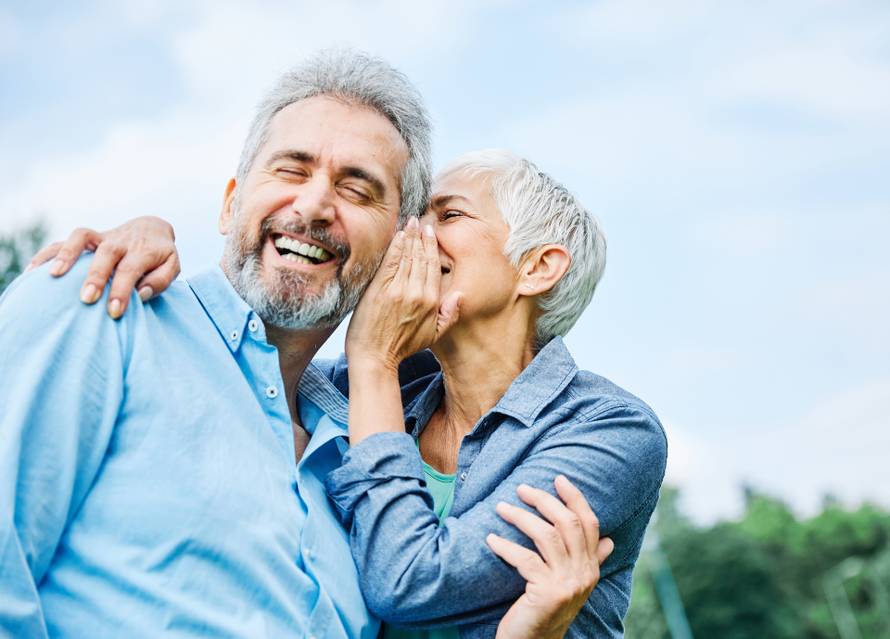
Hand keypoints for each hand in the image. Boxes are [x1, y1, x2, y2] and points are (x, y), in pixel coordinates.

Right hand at [27, 216, 179, 318]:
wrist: (150, 229)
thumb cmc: (160, 257)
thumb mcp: (171, 267)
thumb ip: (160, 281)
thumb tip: (140, 293)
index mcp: (143, 250)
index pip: (131, 270)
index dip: (122, 290)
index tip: (114, 311)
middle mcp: (120, 241)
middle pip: (106, 254)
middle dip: (95, 276)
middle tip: (86, 299)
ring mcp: (101, 236)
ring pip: (81, 238)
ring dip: (67, 254)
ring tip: (54, 276)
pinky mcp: (87, 238)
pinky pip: (64, 240)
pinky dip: (48, 253)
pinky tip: (34, 271)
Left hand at [345, 217, 461, 370]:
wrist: (375, 358)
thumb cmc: (403, 348)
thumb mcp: (434, 335)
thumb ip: (449, 315)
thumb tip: (460, 295)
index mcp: (432, 302)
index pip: (434, 267)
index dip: (432, 247)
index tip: (430, 233)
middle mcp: (417, 293)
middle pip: (421, 258)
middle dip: (421, 237)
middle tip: (420, 222)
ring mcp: (398, 290)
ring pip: (407, 256)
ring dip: (409, 236)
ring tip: (410, 223)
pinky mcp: (380, 289)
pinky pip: (391, 261)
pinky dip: (395, 246)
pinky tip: (397, 235)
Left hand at [488, 476, 613, 638]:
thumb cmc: (547, 608)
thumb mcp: (571, 583)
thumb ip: (590, 560)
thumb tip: (609, 540)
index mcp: (591, 567)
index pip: (590, 523)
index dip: (575, 498)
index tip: (558, 478)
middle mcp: (584, 574)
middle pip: (568, 524)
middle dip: (545, 500)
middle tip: (522, 488)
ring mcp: (567, 584)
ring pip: (546, 536)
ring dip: (521, 517)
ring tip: (501, 508)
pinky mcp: (547, 593)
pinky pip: (525, 560)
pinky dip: (505, 546)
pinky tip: (491, 539)